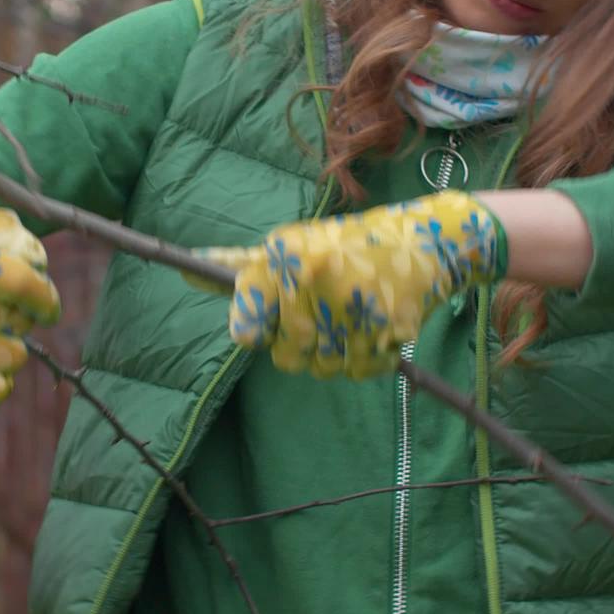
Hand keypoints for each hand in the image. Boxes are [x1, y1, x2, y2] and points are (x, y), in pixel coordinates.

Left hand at [196, 190, 505, 378]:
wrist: (426, 241)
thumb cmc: (346, 246)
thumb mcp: (292, 246)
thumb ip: (241, 267)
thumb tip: (187, 270)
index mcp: (285, 258)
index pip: (247, 330)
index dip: (259, 330)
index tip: (275, 319)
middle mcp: (313, 281)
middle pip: (285, 357)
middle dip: (301, 344)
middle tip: (323, 313)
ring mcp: (352, 308)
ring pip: (321, 369)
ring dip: (333, 353)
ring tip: (350, 316)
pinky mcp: (387, 330)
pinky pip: (358, 372)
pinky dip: (365, 359)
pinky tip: (373, 327)